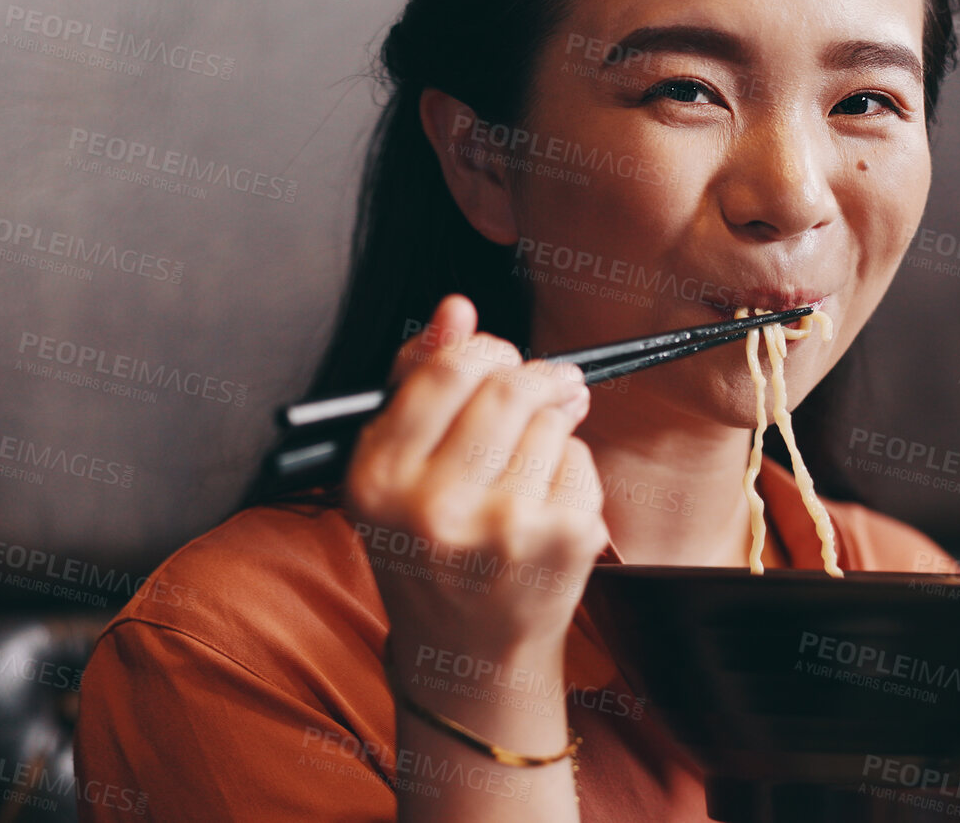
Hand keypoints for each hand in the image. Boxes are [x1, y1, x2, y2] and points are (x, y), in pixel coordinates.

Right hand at [345, 294, 609, 677]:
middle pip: (508, 387)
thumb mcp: (396, 471)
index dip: (482, 349)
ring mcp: (504, 528)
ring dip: (555, 421)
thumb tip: (455, 309)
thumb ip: (417, 381)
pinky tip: (547, 499)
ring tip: (539, 450)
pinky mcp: (561, 540)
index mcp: (378, 481)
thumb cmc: (430, 549)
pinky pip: (581, 459)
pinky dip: (572, 467)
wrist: (469, 651)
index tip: (497, 355)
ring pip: (551, 420)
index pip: (445, 370)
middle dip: (535, 376)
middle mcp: (434, 507)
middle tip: (547, 383)